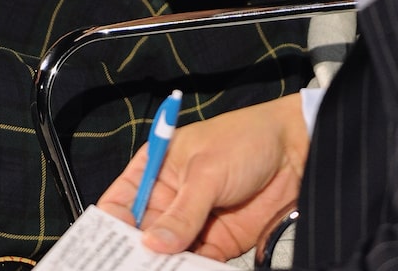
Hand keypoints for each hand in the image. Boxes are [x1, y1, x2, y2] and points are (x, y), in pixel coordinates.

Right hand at [96, 94, 307, 260]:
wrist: (295, 152)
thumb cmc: (243, 141)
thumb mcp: (206, 171)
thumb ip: (183, 212)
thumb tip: (153, 245)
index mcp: (154, 169)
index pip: (120, 203)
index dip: (107, 227)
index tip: (101, 251)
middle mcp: (168, 199)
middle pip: (140, 235)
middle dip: (133, 256)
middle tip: (128, 269)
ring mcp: (192, 223)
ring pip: (167, 255)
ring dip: (162, 267)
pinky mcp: (217, 243)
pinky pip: (196, 264)